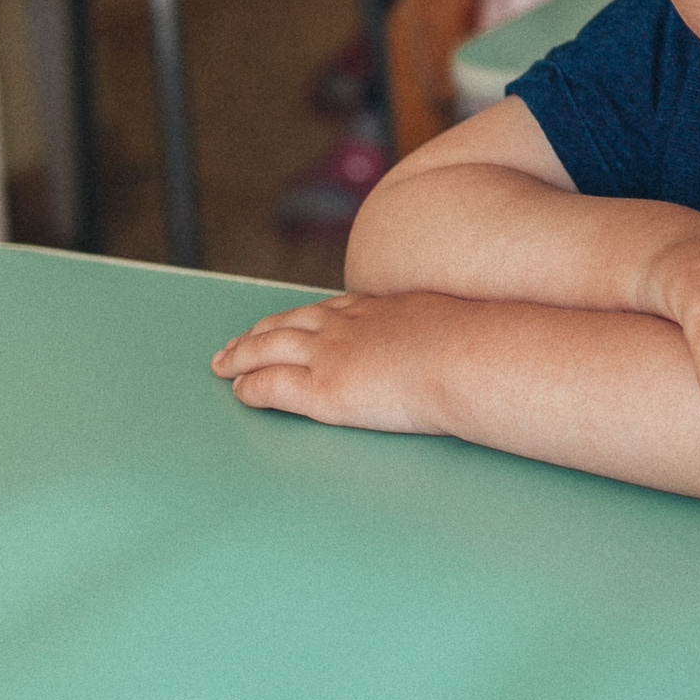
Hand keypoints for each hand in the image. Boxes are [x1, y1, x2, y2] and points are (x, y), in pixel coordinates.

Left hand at [212, 291, 453, 432]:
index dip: (306, 316)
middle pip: (291, 322)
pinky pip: (272, 386)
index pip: (332, 309)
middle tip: (239, 340)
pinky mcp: (322, 389)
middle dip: (262, 331)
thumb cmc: (476, 347)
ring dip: (242, 355)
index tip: (294, 320)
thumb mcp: (458, 326)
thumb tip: (468, 344)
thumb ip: (445, 333)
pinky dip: (251, 387)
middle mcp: (348, 325)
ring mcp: (331, 354)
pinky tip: (238, 390)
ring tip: (223, 362)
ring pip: (270, 348)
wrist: (466, 356)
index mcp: (382, 309)